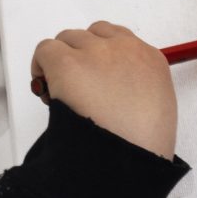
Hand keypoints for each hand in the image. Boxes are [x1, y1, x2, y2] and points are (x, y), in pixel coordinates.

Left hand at [30, 21, 177, 158]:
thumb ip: (136, 90)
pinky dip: (40, 67)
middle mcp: (123, 49)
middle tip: (75, 88)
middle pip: (90, 36)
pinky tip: (46, 90)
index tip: (93, 77)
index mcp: (150, 60)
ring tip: (61, 93)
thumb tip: (113, 93)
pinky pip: (45, 50)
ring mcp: (95, 53)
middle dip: (80, 58)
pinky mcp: (67, 63)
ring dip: (60, 62)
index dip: (100, 57)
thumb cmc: (142, 148)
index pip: (118, 39)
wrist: (128, 160)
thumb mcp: (156, 111)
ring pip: (66, 40)